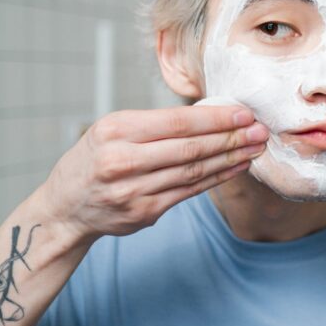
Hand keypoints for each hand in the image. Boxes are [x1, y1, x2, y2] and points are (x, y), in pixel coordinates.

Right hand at [37, 106, 266, 242]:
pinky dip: (217, 178)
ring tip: (255, 147)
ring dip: (231, 159)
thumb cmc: (94, 158)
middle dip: (232, 138)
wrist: (65, 208)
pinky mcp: (145, 212)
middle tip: (260, 130)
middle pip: (191, 148)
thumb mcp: (111, 129)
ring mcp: (134, 190)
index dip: (216, 118)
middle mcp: (123, 161)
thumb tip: (211, 114)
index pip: (177, 122)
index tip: (244, 113)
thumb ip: (155, 124)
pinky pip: (190, 191)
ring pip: (195, 171)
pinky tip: (236, 167)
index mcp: (116, 131)